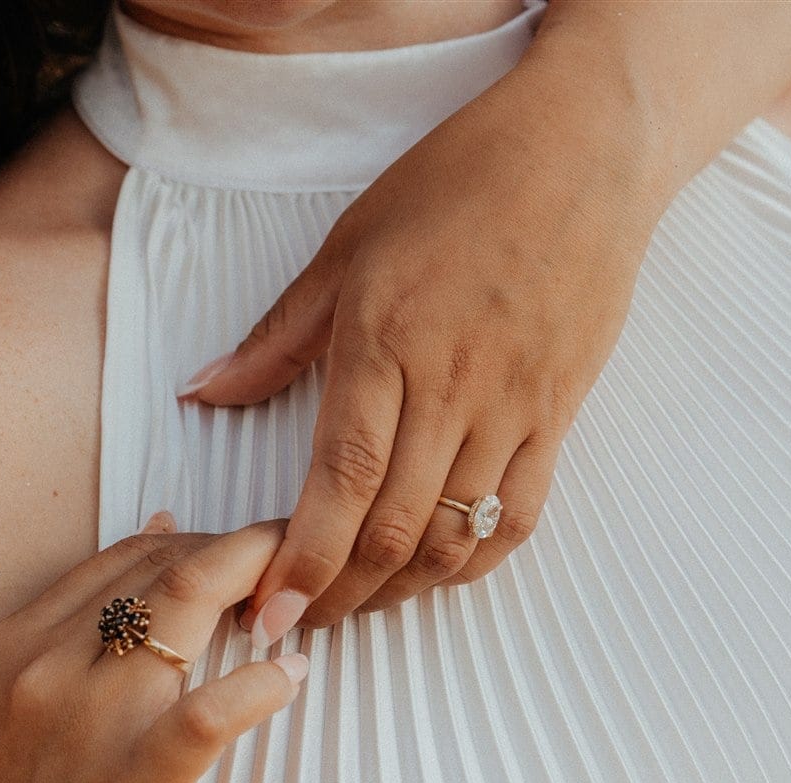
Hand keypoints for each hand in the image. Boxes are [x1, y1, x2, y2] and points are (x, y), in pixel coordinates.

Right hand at [0, 517, 305, 782]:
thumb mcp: (10, 715)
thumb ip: (71, 633)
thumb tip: (157, 529)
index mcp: (15, 647)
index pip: (128, 557)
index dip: (205, 543)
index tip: (254, 566)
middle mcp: (42, 671)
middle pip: (164, 567)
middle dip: (247, 552)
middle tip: (304, 577)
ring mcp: (83, 728)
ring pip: (184, 608)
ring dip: (263, 592)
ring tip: (306, 610)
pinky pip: (204, 717)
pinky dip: (259, 686)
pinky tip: (291, 679)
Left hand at [178, 65, 661, 633]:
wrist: (585, 150)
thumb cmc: (456, 184)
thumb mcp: (346, 249)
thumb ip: (277, 338)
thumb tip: (206, 392)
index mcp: (385, 343)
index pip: (342, 480)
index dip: (304, 559)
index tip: (269, 612)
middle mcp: (452, 386)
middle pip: (393, 527)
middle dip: (339, 594)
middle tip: (301, 624)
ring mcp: (514, 406)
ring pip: (455, 535)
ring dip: (400, 589)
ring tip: (357, 605)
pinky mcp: (561, 414)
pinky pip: (520, 515)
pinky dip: (475, 561)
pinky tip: (437, 572)